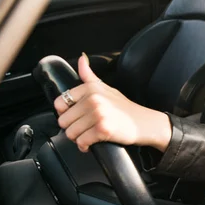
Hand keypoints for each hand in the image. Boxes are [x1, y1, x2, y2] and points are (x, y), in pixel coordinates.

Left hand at [54, 54, 171, 152]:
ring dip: (77, 138)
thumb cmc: (124, 107)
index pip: (60, 103)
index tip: (75, 117)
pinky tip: (91, 143)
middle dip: (72, 128)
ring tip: (88, 135)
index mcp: (90, 89)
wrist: (144, 123)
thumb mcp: (106, 88)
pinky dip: (84, 146)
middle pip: (63, 121)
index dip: (65, 113)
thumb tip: (81, 58)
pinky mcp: (103, 129)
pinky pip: (81, 142)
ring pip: (70, 133)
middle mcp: (93, 99)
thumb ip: (89, 75)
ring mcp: (98, 114)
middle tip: (84, 129)